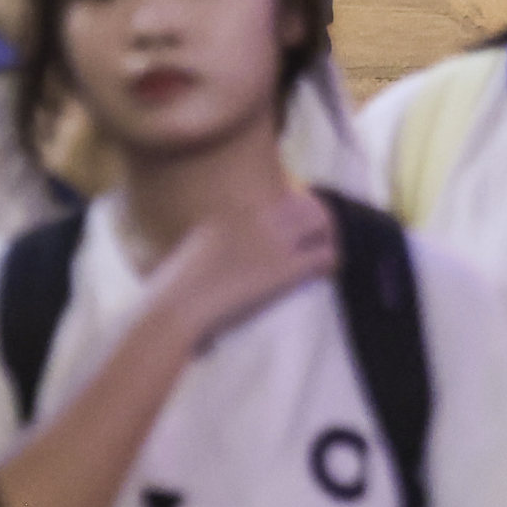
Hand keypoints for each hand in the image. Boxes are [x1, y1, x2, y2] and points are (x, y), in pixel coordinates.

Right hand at [147, 189, 337, 348]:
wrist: (175, 308)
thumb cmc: (173, 292)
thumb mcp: (194, 252)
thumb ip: (214, 244)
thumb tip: (220, 256)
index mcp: (233, 210)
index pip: (280, 198)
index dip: (294, 215)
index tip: (299, 231)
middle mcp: (256, 217)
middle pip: (306, 204)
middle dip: (318, 223)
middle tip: (320, 243)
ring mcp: (273, 240)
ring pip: (322, 221)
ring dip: (329, 238)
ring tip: (327, 258)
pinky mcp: (285, 268)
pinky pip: (326, 254)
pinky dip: (332, 263)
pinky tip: (327, 274)